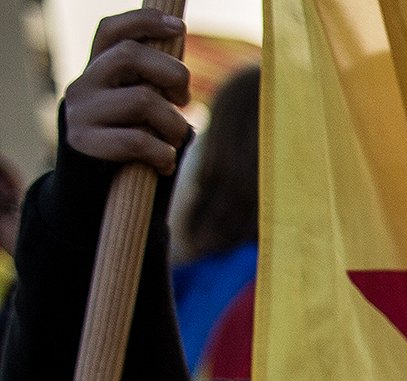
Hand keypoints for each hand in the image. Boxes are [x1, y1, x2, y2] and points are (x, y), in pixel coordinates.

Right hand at [64, 11, 191, 173]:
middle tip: (184, 101)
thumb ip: (154, 84)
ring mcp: (80, 111)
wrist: (93, 190)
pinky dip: (162, 154)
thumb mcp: (141, 109)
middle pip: (131, 56)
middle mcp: (83, 83)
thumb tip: (179, 58)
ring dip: (174, 124)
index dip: (144, 21)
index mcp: (97, 69)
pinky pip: (136, 140)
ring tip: (174, 141)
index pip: (112, 30)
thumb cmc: (130, 145)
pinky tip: (163, 163)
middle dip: (173, 74)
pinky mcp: (82, 141)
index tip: (181, 27)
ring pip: (142, 100)